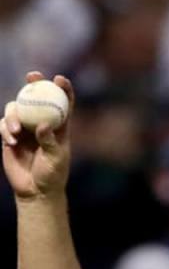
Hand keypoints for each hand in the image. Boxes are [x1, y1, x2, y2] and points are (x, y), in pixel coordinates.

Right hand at [0, 71, 73, 201]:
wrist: (35, 191)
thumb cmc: (52, 176)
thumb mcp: (55, 159)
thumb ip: (49, 141)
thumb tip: (42, 124)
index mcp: (59, 127)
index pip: (63, 103)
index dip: (63, 88)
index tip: (60, 79)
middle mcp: (40, 123)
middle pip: (37, 97)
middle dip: (34, 83)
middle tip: (31, 77)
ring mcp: (24, 129)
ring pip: (16, 108)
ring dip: (14, 115)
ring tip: (16, 132)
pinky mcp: (9, 137)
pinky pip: (3, 124)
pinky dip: (5, 129)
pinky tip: (10, 141)